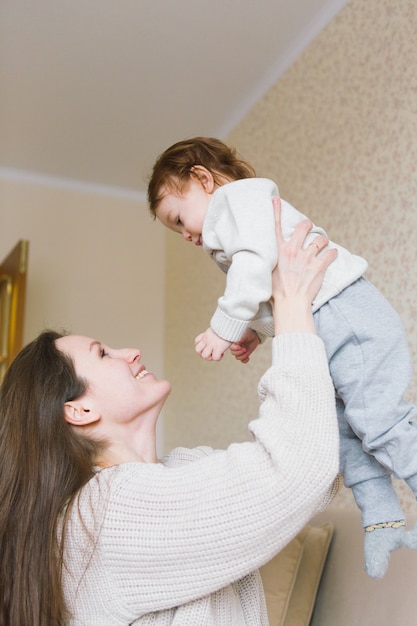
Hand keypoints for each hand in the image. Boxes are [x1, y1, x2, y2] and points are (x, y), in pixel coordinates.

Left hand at [195, 328, 231, 360]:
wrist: (229, 324)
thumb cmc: (226, 327)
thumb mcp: (216, 328)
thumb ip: (213, 334)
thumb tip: (216, 337)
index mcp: (206, 334)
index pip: (197, 341)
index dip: (202, 345)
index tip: (208, 345)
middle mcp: (207, 340)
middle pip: (197, 350)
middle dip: (203, 354)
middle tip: (211, 352)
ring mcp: (211, 344)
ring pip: (204, 355)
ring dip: (210, 357)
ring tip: (216, 353)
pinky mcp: (218, 347)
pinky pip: (215, 357)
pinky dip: (219, 357)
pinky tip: (222, 353)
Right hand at [230, 329, 260, 363]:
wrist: (254, 336)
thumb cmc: (248, 333)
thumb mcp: (244, 334)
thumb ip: (240, 338)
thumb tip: (237, 343)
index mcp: (233, 342)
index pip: (231, 347)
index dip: (235, 348)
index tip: (240, 346)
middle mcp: (235, 347)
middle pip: (233, 353)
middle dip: (239, 352)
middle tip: (245, 348)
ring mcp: (240, 351)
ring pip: (238, 357)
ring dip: (243, 356)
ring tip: (246, 350)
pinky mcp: (244, 354)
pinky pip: (242, 360)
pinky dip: (245, 360)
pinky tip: (248, 358)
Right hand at [271, 197, 336, 333]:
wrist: (290, 303)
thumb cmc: (277, 292)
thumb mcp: (268, 272)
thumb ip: (272, 260)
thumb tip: (272, 257)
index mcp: (278, 250)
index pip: (274, 226)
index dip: (275, 211)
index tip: (275, 200)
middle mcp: (293, 250)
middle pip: (303, 226)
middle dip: (307, 225)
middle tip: (309, 229)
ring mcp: (307, 257)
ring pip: (320, 239)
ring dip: (323, 241)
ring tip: (322, 246)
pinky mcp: (320, 265)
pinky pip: (332, 253)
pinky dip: (333, 254)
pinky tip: (333, 256)